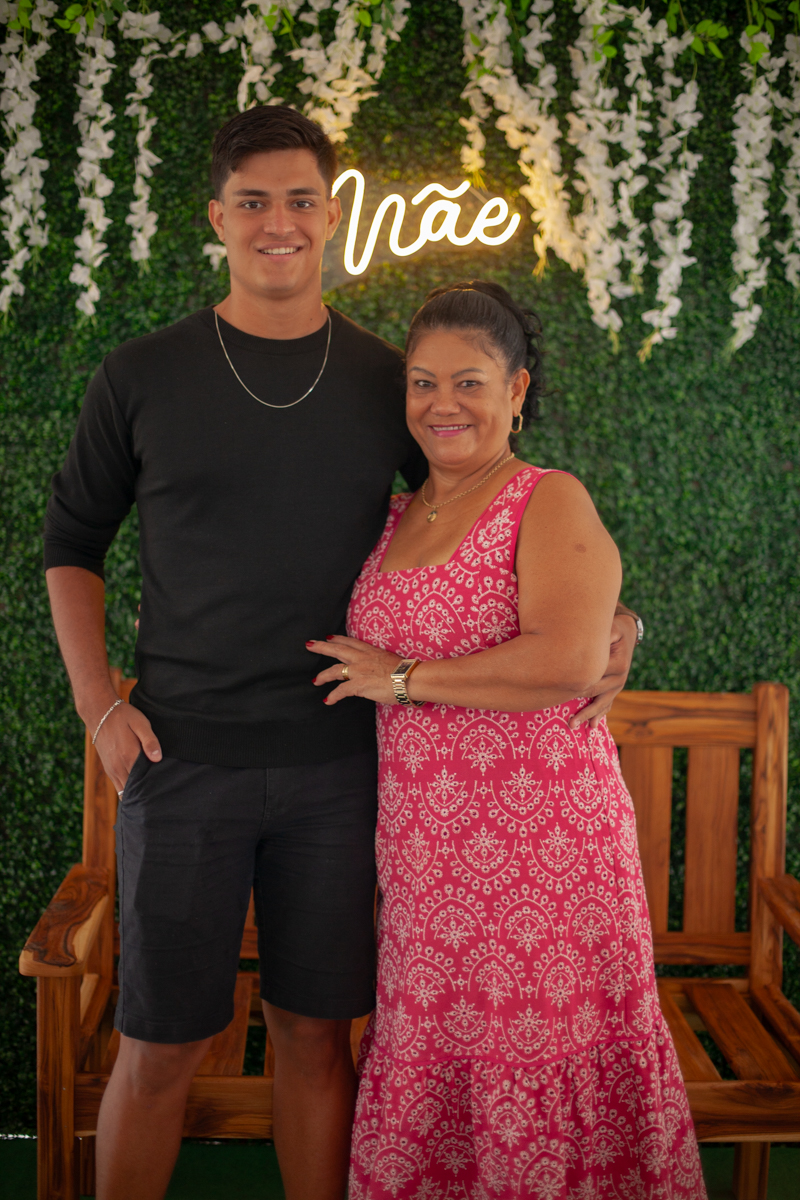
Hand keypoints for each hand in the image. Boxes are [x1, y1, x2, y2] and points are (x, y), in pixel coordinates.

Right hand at [92, 701, 161, 793]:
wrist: (100, 713)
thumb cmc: (124, 717)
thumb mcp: (141, 723)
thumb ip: (150, 741)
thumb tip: (157, 758)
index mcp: (129, 757)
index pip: (144, 782)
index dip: (155, 787)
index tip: (165, 787)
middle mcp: (119, 767)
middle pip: (134, 790)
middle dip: (147, 793)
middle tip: (161, 793)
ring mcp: (112, 770)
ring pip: (125, 792)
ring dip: (136, 793)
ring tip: (151, 793)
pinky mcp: (109, 770)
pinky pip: (118, 787)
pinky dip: (128, 790)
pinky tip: (139, 788)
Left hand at [307, 635, 402, 705]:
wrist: (410, 678)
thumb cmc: (406, 672)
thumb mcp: (391, 662)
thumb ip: (380, 665)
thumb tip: (379, 672)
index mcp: (371, 651)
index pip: (351, 642)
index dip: (338, 639)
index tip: (329, 637)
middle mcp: (362, 658)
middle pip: (337, 649)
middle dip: (322, 647)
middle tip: (310, 645)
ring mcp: (359, 670)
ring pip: (334, 669)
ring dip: (322, 675)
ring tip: (315, 680)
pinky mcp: (359, 684)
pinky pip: (341, 690)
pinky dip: (333, 696)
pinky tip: (327, 700)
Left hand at [569, 611, 636, 730]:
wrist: (626, 633)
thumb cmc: (614, 630)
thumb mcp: (611, 628)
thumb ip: (603, 636)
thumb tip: (587, 641)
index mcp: (619, 664)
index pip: (595, 677)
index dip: (578, 683)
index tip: (561, 690)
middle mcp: (620, 678)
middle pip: (596, 693)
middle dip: (581, 705)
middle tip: (565, 718)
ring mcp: (618, 685)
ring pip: (602, 703)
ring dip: (588, 715)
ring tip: (572, 725)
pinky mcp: (614, 689)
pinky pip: (607, 704)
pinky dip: (599, 715)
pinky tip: (591, 726)